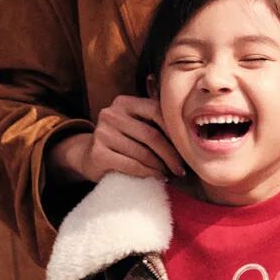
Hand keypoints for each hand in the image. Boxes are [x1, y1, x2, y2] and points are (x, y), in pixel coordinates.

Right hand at [48, 94, 185, 183]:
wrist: (89, 155)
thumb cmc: (122, 140)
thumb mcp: (135, 124)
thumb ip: (155, 121)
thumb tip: (191, 134)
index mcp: (125, 102)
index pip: (156, 111)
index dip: (174, 131)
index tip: (186, 147)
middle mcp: (111, 114)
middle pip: (151, 135)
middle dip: (170, 154)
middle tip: (180, 168)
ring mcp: (102, 133)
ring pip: (142, 152)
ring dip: (160, 166)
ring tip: (170, 173)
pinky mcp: (98, 153)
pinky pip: (130, 165)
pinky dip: (147, 173)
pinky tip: (157, 177)